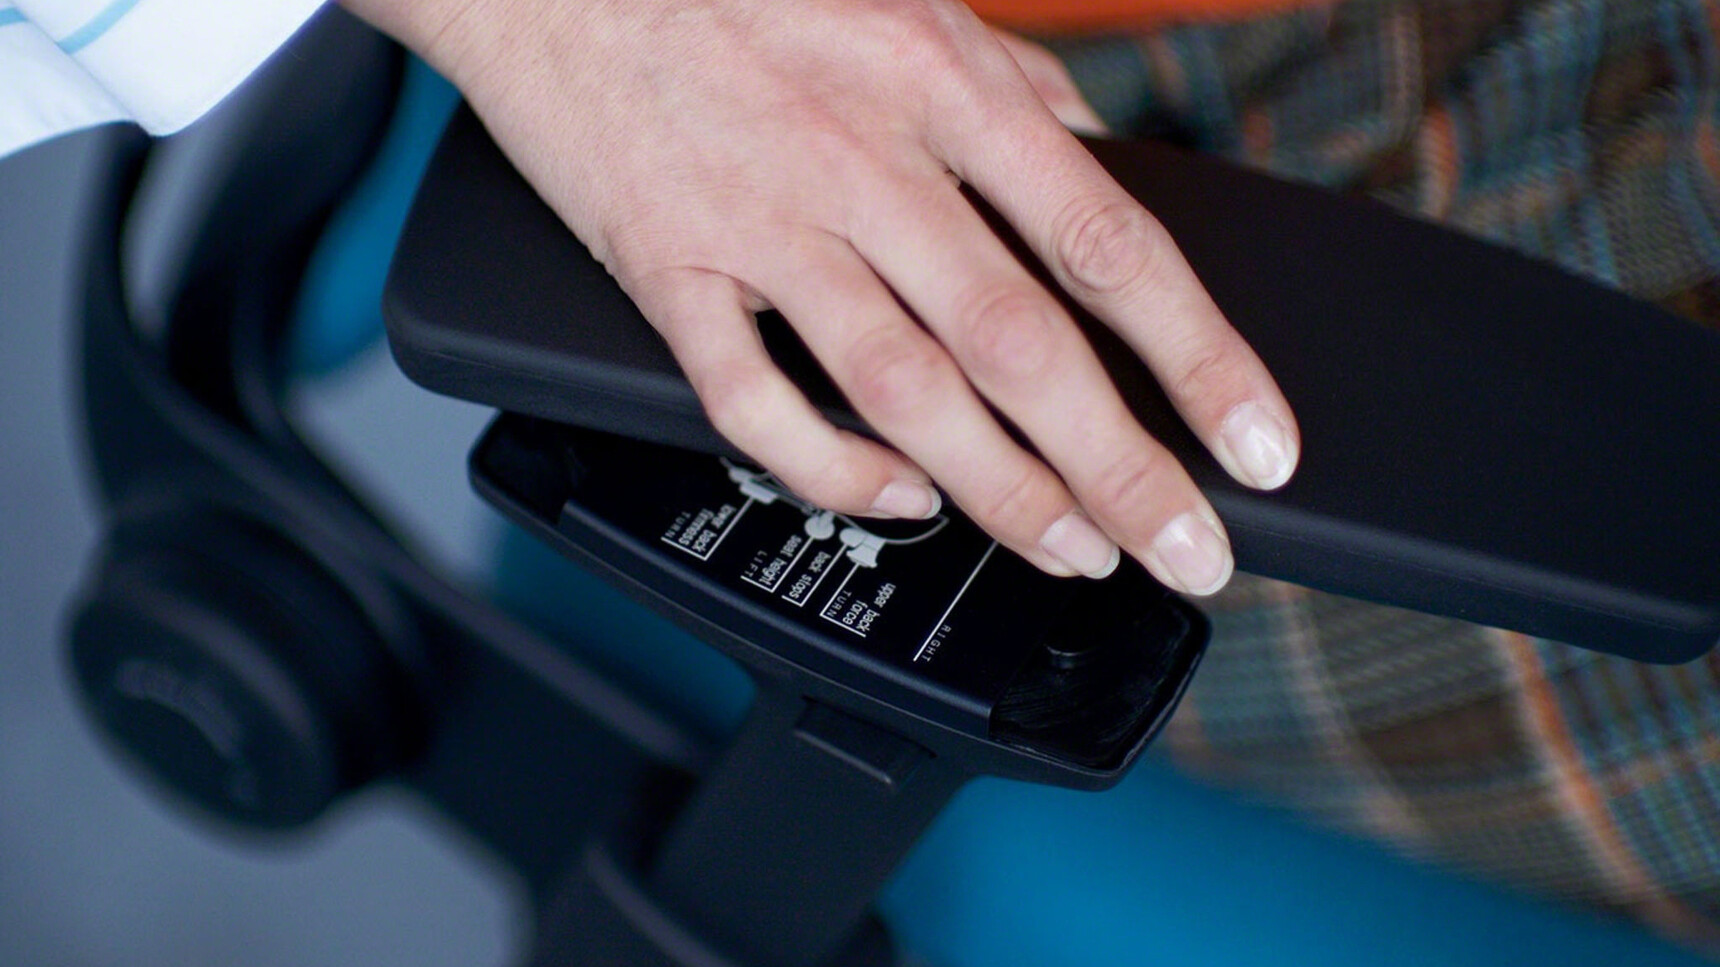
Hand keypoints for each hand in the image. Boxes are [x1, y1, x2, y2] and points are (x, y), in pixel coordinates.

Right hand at [347, 0, 1298, 594]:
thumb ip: (1018, 92)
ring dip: (1000, 489)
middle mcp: (861, 158)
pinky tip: (899, 498)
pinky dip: (832, 466)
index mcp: (941, 83)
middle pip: (1018, 341)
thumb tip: (1108, 172)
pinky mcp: (667, 271)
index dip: (1196, 356)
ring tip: (1074, 551)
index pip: (1103, 242)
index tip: (1258, 442)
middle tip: (1186, 550)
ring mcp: (760, 221)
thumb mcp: (914, 3)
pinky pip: (752, 399)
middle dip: (1120, 465)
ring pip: (901, 388)